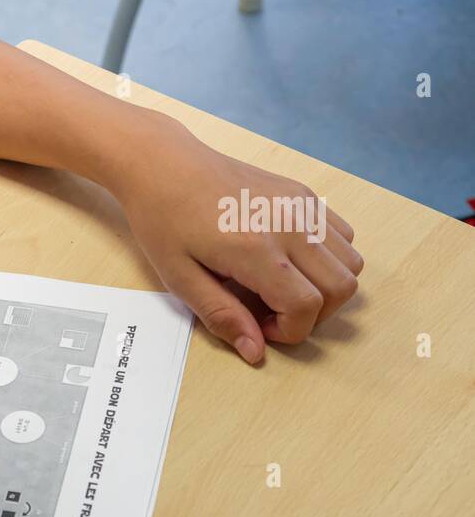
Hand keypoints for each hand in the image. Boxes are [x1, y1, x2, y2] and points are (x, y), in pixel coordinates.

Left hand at [115, 117, 362, 363]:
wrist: (164, 165)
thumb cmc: (164, 220)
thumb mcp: (179, 278)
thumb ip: (221, 316)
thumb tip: (255, 351)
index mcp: (257, 250)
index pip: (307, 307)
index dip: (290, 331)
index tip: (260, 327)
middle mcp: (291, 225)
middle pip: (341, 288)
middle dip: (313, 315)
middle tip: (271, 312)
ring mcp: (303, 205)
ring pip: (352, 262)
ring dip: (325, 286)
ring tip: (280, 287)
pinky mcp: (304, 193)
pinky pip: (342, 235)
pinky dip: (328, 257)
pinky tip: (287, 259)